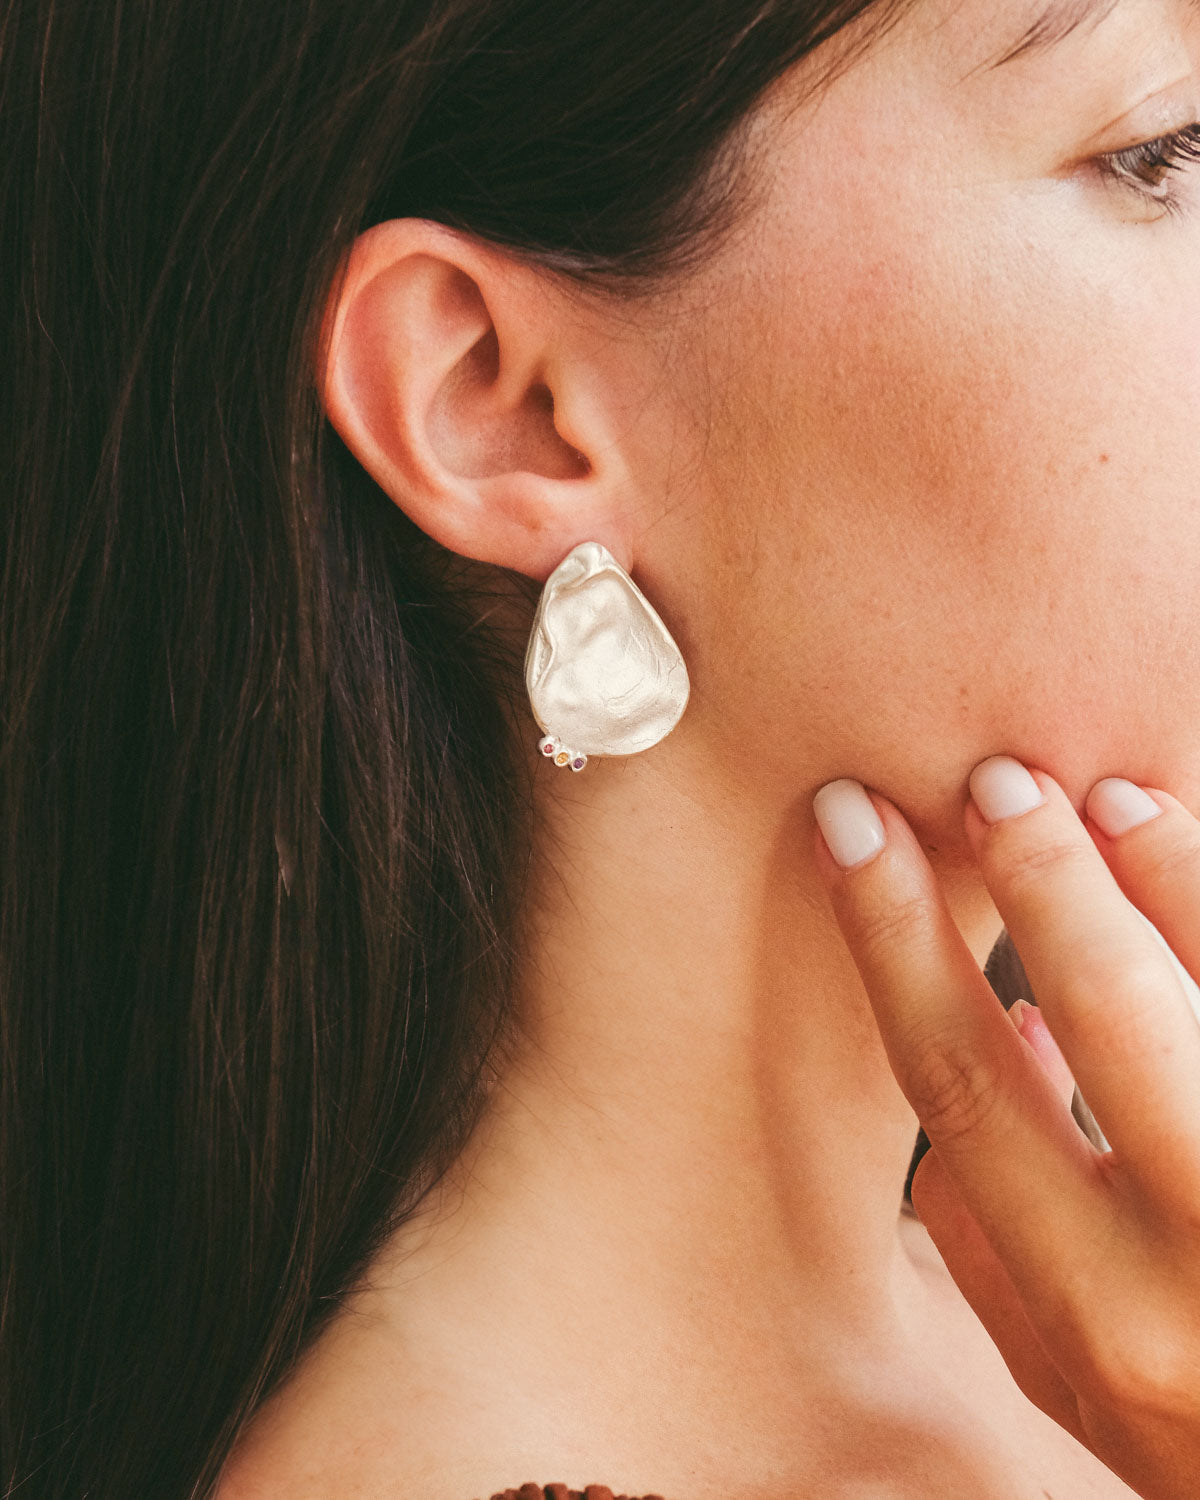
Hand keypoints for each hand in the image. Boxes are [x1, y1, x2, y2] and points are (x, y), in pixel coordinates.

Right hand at [812, 757, 1199, 1499]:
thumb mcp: (1086, 1386)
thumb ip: (1002, 1250)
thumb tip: (1007, 1033)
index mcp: (1104, 1319)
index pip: (965, 1085)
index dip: (893, 940)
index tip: (852, 829)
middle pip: (1111, 1014)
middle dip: (1041, 879)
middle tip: (995, 781)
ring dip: (1172, 877)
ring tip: (1114, 796)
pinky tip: (1188, 850)